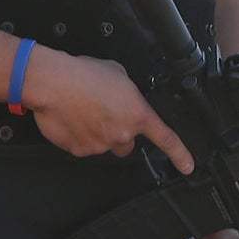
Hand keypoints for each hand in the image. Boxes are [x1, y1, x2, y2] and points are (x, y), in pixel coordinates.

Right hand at [24, 47, 194, 175]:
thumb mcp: (117, 72)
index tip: (187, 166)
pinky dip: (76, 135)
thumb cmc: (81, 74)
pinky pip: (81, 146)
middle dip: (117, 133)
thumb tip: (122, 97)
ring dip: (96, 132)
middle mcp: (122, 133)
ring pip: (102, 145)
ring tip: (80, 110)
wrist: (51, 83)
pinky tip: (69, 117)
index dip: (180, 155)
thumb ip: (127, 91)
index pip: (166, 139)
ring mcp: (100, 145)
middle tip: (102, 115)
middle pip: (126, 144)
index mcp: (137, 114)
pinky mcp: (78, 150)